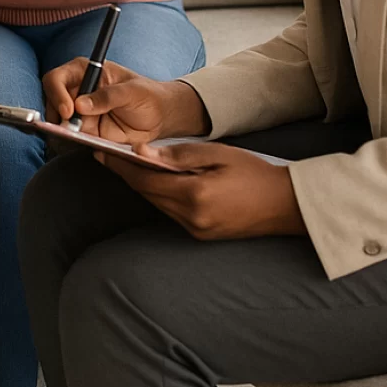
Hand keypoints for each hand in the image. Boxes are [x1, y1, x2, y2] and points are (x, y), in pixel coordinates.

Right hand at [42, 57, 209, 142]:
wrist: (160, 117)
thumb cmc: (147, 95)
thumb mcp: (132, 91)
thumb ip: (108, 96)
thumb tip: (80, 104)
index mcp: (85, 72)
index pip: (57, 79)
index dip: (57, 94)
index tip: (68, 111)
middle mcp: (78, 91)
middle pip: (51, 102)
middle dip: (57, 117)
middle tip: (72, 130)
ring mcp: (80, 113)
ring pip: (58, 123)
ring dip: (63, 132)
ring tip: (79, 138)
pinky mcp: (86, 132)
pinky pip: (72, 139)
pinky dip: (73, 144)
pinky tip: (84, 144)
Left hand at [98, 141, 306, 239]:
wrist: (286, 205)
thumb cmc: (254, 173)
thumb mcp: (217, 154)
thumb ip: (178, 154)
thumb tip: (143, 153)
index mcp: (194, 195)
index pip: (145, 180)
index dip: (120, 165)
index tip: (100, 152)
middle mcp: (191, 218)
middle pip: (147, 193)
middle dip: (126, 174)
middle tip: (104, 155)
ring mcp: (196, 230)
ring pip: (157, 204)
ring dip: (140, 185)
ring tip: (122, 164)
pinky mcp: (201, 235)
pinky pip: (170, 212)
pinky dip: (158, 195)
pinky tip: (153, 180)